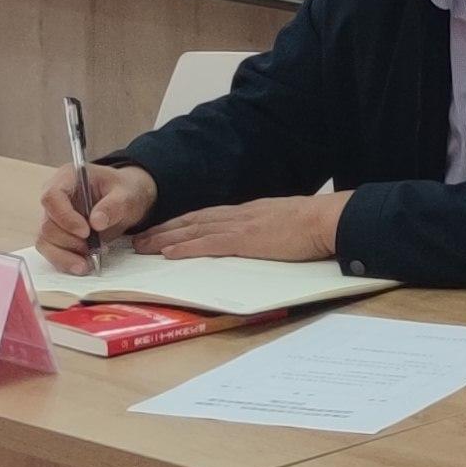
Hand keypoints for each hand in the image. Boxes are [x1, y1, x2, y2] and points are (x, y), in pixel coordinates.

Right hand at [34, 160, 160, 272]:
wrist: (126, 201)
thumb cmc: (124, 191)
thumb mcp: (127, 194)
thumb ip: (113, 205)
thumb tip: (97, 222)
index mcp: (68, 178)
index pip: (52, 197)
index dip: (65, 217)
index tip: (86, 231)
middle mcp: (54, 198)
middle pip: (47, 224)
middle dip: (70, 241)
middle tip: (94, 248)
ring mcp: (53, 218)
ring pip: (45, 241)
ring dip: (66, 255)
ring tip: (89, 260)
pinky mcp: (56, 235)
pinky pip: (51, 251)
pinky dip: (66, 261)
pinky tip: (83, 265)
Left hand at [141, 189, 347, 262]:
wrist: (326, 220)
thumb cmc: (312, 225)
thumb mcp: (282, 223)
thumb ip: (265, 230)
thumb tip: (257, 239)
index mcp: (247, 213)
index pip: (206, 217)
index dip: (181, 223)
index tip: (162, 230)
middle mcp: (238, 216)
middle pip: (192, 221)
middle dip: (164, 230)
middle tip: (139, 238)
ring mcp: (240, 226)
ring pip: (193, 230)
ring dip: (165, 238)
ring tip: (143, 246)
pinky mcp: (245, 240)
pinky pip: (208, 244)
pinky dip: (186, 247)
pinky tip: (169, 253)